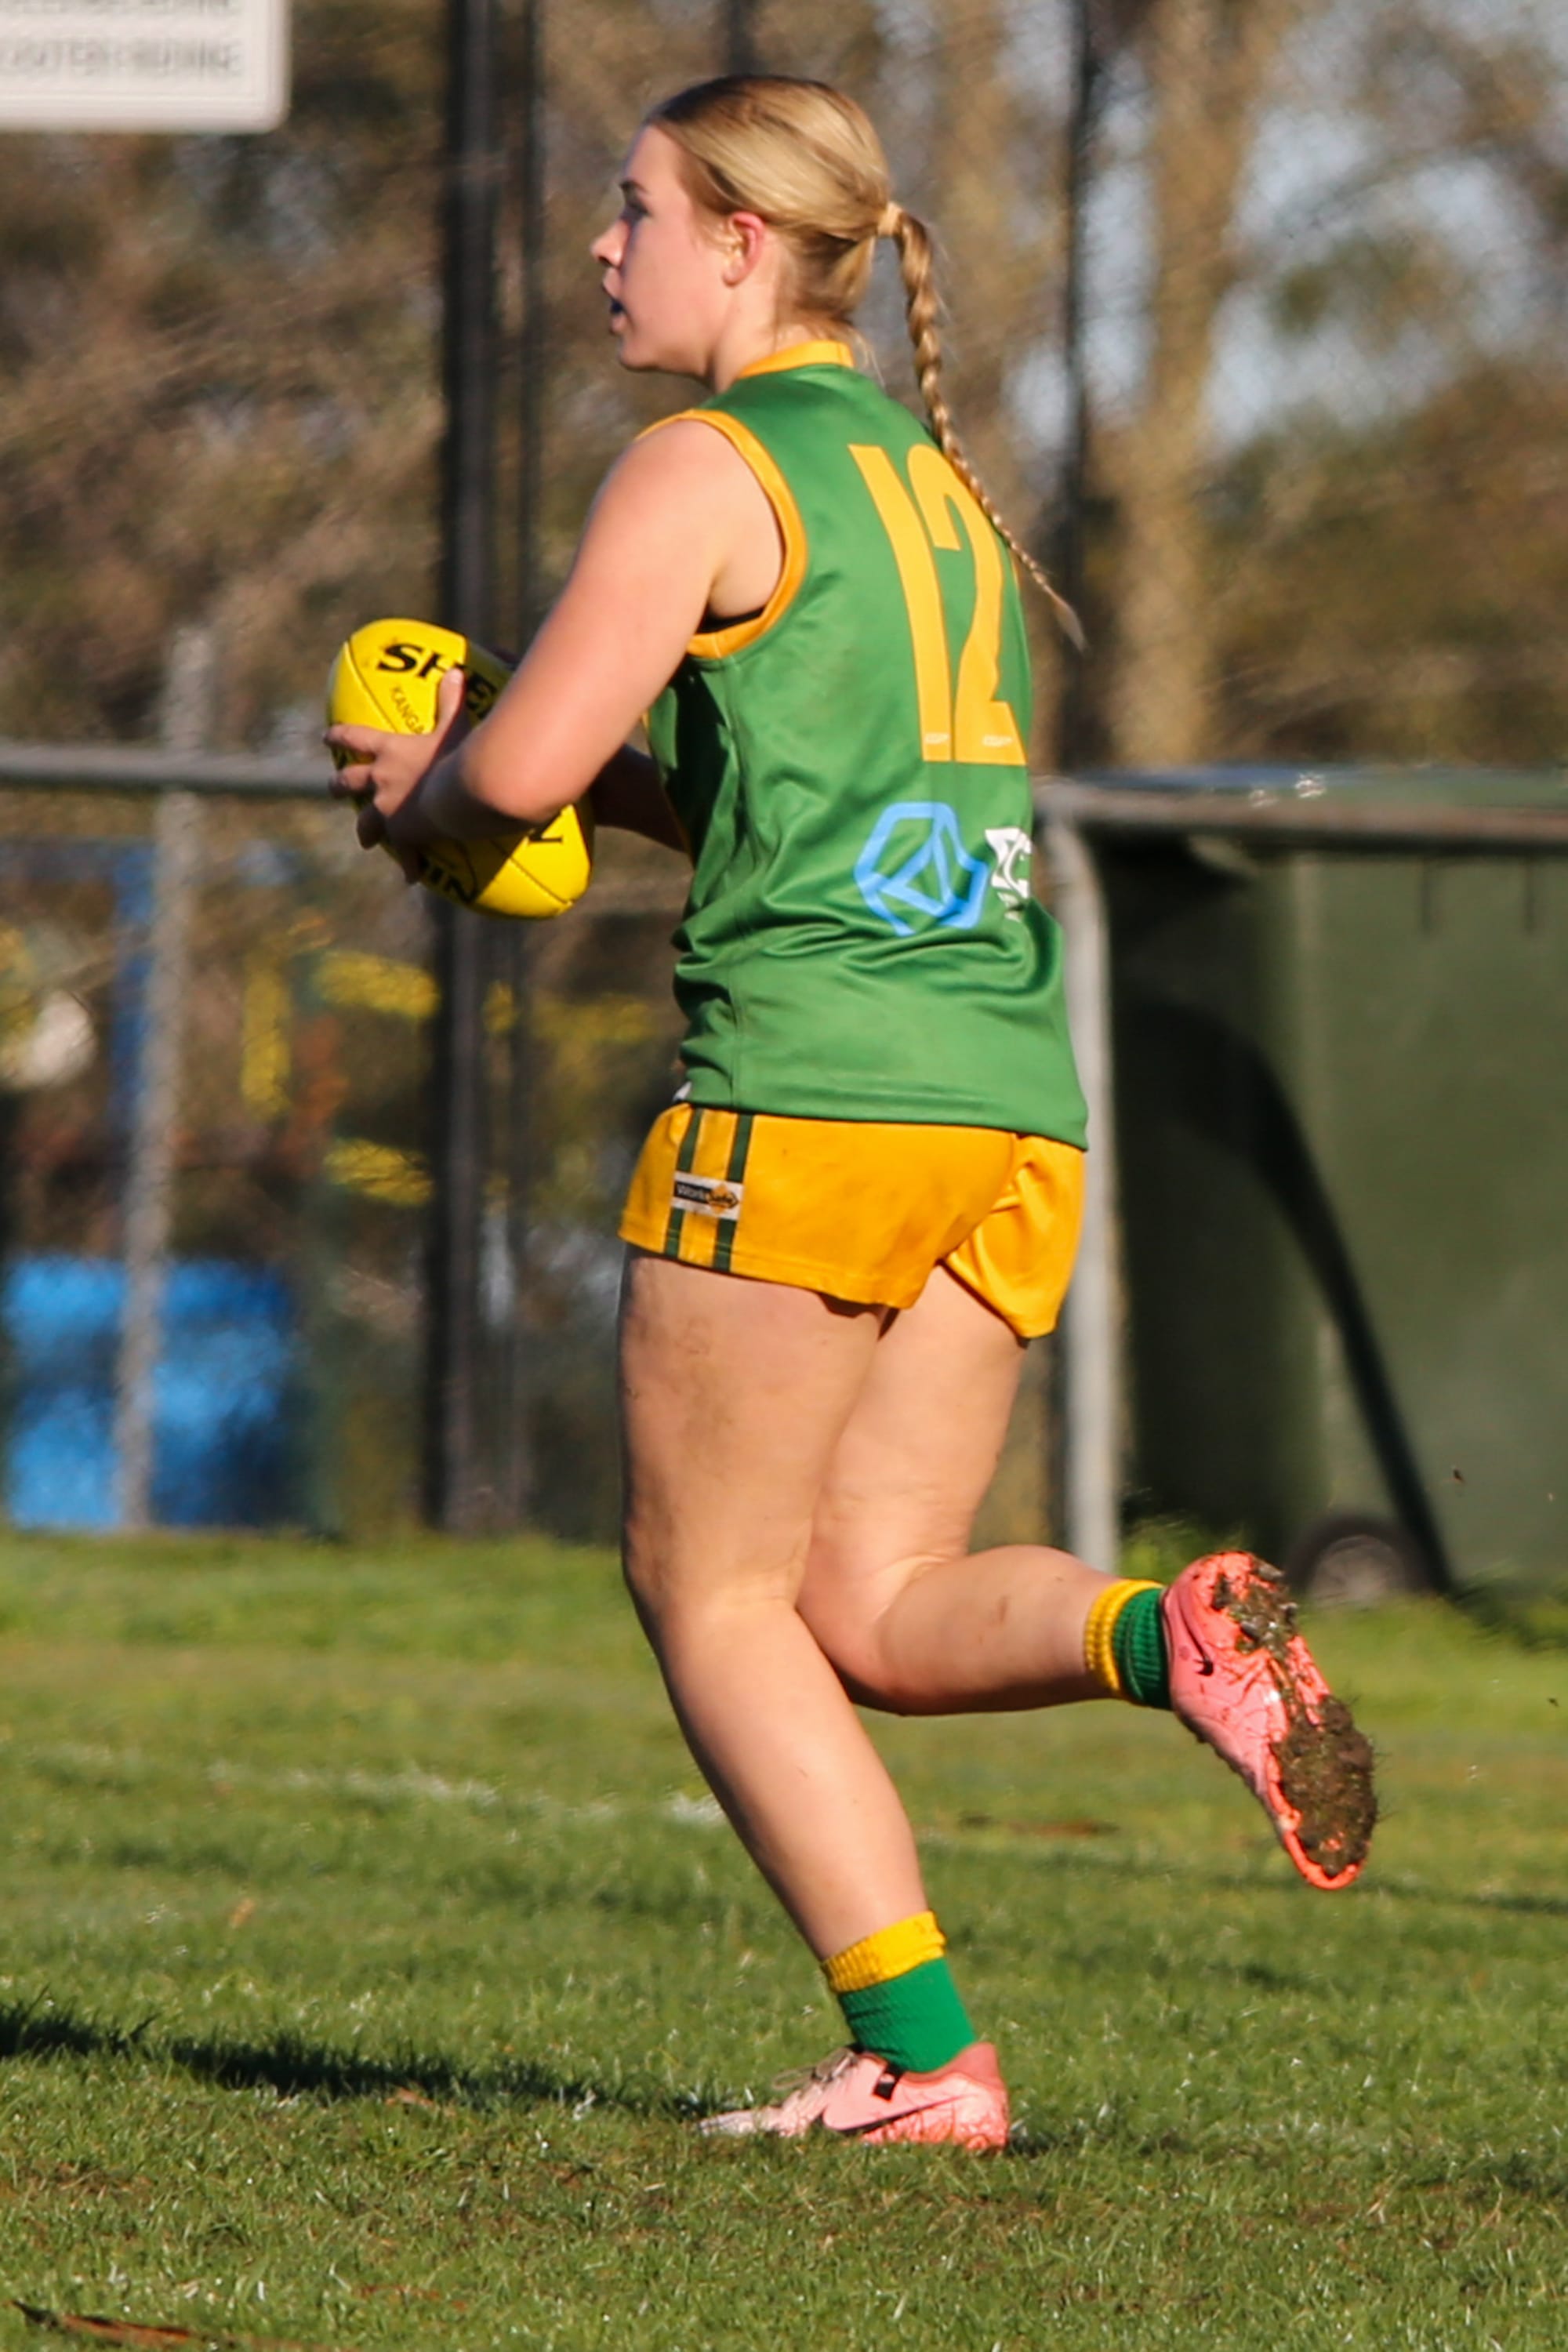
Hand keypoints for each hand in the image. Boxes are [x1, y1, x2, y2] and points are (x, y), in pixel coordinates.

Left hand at [325, 665, 469, 874]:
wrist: (458, 794)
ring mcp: (388, 811)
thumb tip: (457, 671)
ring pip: (365, 822)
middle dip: (339, 785)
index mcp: (388, 752)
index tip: (326, 738)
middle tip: (333, 788)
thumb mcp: (454, 725)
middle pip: (347, 782)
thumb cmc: (455, 756)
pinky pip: (404, 855)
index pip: (353, 738)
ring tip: (363, 839)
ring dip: (363, 829)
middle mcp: (380, 781)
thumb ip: (452, 700)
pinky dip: (409, 865)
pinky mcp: (404, 836)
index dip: (338, 737)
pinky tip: (410, 878)